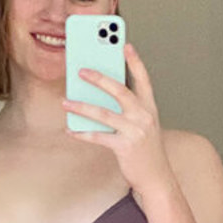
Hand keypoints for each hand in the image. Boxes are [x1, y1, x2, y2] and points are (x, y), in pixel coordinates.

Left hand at [61, 41, 171, 195]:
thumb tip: (98, 99)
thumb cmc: (147, 150)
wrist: (156, 177)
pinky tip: (71, 130)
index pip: (144, 79)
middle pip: (119, 90)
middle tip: (81, 70)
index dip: (135, 61)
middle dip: (99, 78)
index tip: (125, 45)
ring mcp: (134, 131)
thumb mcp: (143, 126)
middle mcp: (144, 116)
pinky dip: (82, 133)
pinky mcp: (124, 147)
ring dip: (81, 106)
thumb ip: (127, 111)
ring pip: (103, 113)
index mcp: (150, 108)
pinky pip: (98, 136)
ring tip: (65, 101)